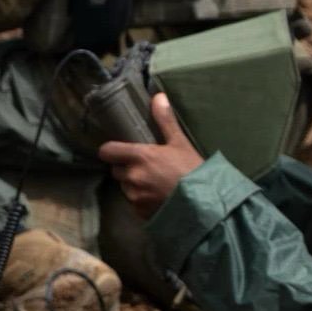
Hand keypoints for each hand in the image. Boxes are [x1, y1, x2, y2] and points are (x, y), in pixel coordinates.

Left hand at [97, 94, 204, 218]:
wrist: (204, 204)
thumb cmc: (192, 170)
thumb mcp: (180, 143)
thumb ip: (165, 121)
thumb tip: (158, 96)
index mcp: (139, 157)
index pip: (107, 151)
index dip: (111, 150)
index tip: (119, 150)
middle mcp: (132, 177)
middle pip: (117, 170)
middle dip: (127, 168)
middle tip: (145, 167)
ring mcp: (135, 197)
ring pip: (126, 188)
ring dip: (134, 185)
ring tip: (154, 184)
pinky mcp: (141, 214)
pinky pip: (135, 204)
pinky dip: (143, 201)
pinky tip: (158, 198)